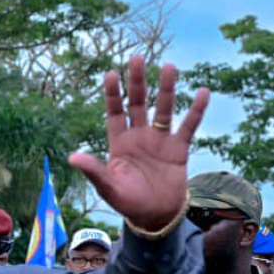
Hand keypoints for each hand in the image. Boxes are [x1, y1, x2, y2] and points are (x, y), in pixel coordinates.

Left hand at [69, 56, 208, 231]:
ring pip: (164, 109)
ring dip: (166, 89)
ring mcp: (160, 140)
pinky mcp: (179, 149)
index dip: (113, 94)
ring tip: (169, 66)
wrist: (155, 216)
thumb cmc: (128, 202)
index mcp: (119, 142)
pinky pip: (189, 126)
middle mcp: (139, 136)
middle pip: (139, 103)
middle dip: (137, 82)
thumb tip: (72, 157)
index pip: (115, 112)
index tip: (111, 74)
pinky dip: (195, 110)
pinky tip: (202, 92)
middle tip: (137, 57)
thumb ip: (93, 170)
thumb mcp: (108, 187)